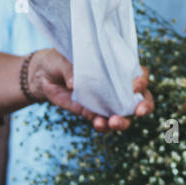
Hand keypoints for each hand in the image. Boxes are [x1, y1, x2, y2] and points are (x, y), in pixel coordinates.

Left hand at [28, 50, 154, 132]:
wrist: (41, 76)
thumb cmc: (57, 59)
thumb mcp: (62, 59)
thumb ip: (70, 69)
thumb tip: (74, 84)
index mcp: (115, 67)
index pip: (137, 73)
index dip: (142, 80)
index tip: (136, 86)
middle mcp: (115, 85)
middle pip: (140, 98)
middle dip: (144, 106)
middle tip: (139, 111)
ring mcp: (106, 102)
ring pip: (124, 115)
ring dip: (123, 121)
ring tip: (112, 122)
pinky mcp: (92, 113)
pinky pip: (103, 122)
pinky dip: (103, 126)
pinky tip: (98, 124)